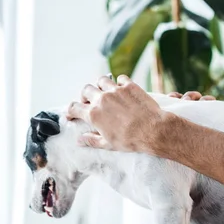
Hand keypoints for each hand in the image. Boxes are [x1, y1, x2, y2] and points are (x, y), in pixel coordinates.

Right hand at [67, 75, 213, 151]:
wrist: (152, 130)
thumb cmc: (129, 140)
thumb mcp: (107, 144)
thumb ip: (91, 140)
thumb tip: (79, 140)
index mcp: (93, 114)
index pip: (74, 107)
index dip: (70, 110)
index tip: (71, 113)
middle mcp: (102, 99)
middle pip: (86, 90)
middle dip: (85, 95)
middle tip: (90, 101)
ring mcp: (115, 90)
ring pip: (101, 80)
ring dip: (101, 86)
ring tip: (105, 92)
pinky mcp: (129, 86)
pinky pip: (120, 78)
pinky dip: (119, 83)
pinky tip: (122, 89)